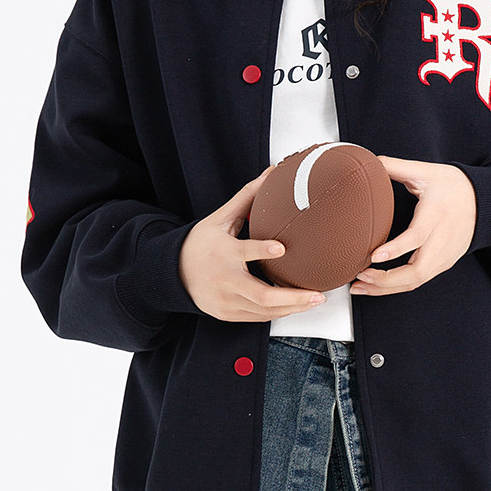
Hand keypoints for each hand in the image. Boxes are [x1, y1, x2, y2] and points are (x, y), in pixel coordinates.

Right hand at [179, 166, 326, 321]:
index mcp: (223, 252)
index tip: (281, 248)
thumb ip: (247, 197)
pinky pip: (258, 317)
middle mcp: (224, 280)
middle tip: (316, 295)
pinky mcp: (227, 314)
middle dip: (292, 298)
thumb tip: (270, 173)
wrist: (173, 273)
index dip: (262, 251)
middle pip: (261, 295)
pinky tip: (294, 306)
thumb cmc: (200, 244)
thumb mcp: (220, 218)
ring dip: (291, 307)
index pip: (243, 251)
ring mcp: (226, 301)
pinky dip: (278, 313)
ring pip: (263, 310)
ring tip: (314, 300)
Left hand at [350, 156, 476, 296]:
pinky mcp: (444, 263)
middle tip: (360, 277)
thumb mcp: (426, 171)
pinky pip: (419, 280)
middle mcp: (442, 240)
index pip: (417, 237)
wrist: (485, 201)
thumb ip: (396, 166)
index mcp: (436, 214)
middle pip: (418, 271)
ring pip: (417, 281)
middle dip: (387, 280)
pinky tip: (377, 286)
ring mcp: (445, 255)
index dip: (395, 249)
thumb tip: (370, 161)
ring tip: (360, 286)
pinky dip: (397, 286)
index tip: (374, 256)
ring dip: (387, 288)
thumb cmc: (454, 186)